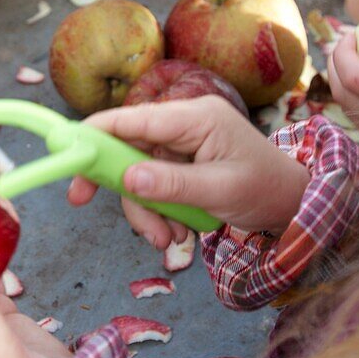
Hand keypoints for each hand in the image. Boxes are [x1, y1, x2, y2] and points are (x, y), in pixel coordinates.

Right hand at [67, 96, 309, 249]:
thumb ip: (173, 184)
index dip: (95, 131)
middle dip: (119, 185)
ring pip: (137, 173)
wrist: (293, 203)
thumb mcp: (221, 190)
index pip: (134, 117)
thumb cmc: (266, 190)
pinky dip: (158, 212)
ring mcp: (183, 144)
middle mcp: (185, 124)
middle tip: (81, 201)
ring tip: (167, 240)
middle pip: (128, 147)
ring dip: (144, 210)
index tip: (64, 148)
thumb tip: (129, 179)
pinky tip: (177, 232)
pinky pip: (153, 185)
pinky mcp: (182, 163)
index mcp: (196, 118)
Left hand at [328, 32, 358, 144]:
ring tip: (351, 55)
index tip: (353, 34)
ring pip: (345, 104)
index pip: (354, 78)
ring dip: (339, 76)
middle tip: (347, 42)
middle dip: (336, 61)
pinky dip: (350, 91)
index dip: (345, 51)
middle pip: (342, 92)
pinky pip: (354, 112)